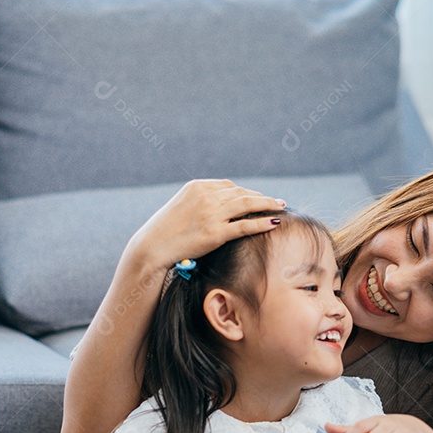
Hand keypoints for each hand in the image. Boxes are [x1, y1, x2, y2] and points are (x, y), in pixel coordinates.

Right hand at [129, 179, 285, 270]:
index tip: (257, 197)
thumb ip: (200, 200)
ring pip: (247, 204)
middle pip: (241, 193)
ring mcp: (212, 214)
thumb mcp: (182, 206)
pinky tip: (274, 222)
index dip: (246, 191)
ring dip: (267, 204)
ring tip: (280, 206)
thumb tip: (220, 204)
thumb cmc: (165, 230)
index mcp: (197, 186)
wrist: (152, 247)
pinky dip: (262, 222)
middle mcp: (206, 196)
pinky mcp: (216, 233)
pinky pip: (245, 225)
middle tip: (276, 201)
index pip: (229, 186)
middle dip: (260, 197)